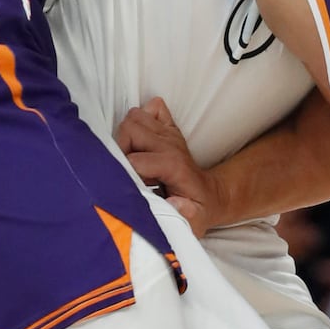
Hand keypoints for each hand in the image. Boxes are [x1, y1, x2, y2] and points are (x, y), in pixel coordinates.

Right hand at [116, 97, 218, 237]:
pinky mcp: (168, 129)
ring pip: (135, 116)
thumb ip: (186, 214)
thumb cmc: (198, 209)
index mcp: (173, 165)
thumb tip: (173, 203)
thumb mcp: (195, 220)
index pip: (133, 159)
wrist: (211, 195)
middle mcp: (170, 144)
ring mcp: (169, 134)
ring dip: (126, 134)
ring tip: (130, 158)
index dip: (122, 173)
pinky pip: (152, 108)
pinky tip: (141, 142)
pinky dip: (142, 118)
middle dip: (118, 150)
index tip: (125, 187)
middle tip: (124, 171)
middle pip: (130, 129)